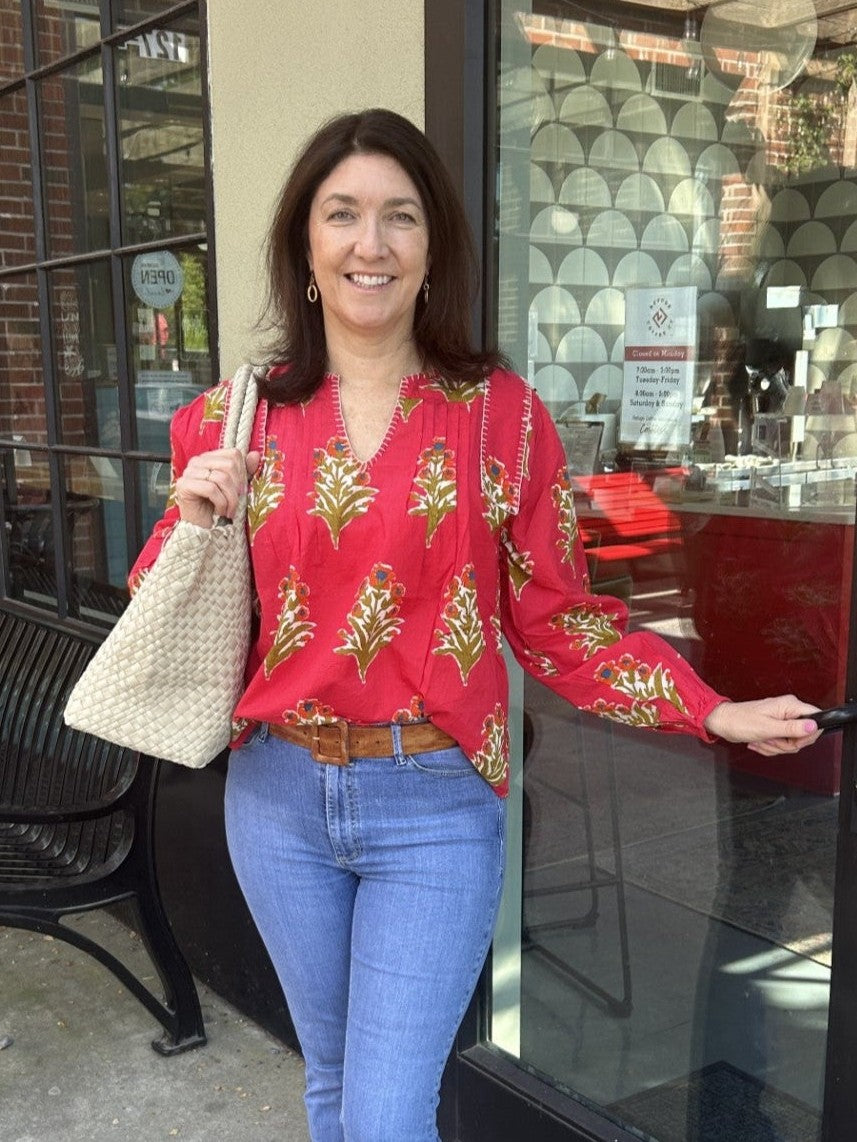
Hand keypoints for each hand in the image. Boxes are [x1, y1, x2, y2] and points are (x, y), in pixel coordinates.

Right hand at [174, 449, 260, 527]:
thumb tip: (255, 455)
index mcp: (209, 458)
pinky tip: (220, 511)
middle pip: (229, 464)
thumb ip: (245, 471)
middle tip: (236, 502)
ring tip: (229, 510)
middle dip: (237, 487)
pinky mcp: (183, 485)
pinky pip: (210, 489)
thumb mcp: (236, 488)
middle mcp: (197, 461)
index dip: (243, 473)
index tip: (241, 491)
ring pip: (221, 477)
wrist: (203, 530)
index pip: (233, 454)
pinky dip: (221, 503)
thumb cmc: (219, 507)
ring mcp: (188, 472)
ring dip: (230, 498)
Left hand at [703, 696, 820, 756]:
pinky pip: (783, 744)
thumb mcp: (768, 728)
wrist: (723, 723)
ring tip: (762, 740)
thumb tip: (813, 725)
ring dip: (776, 746)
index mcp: (789, 705)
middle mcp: (788, 711)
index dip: (809, 734)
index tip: (794, 740)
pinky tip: (760, 742)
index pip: (816, 718)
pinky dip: (771, 747)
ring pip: (793, 742)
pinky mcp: (776, 728)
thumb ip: (792, 728)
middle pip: (805, 735)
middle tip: (772, 740)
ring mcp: (782, 720)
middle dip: (787, 744)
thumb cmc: (739, 721)